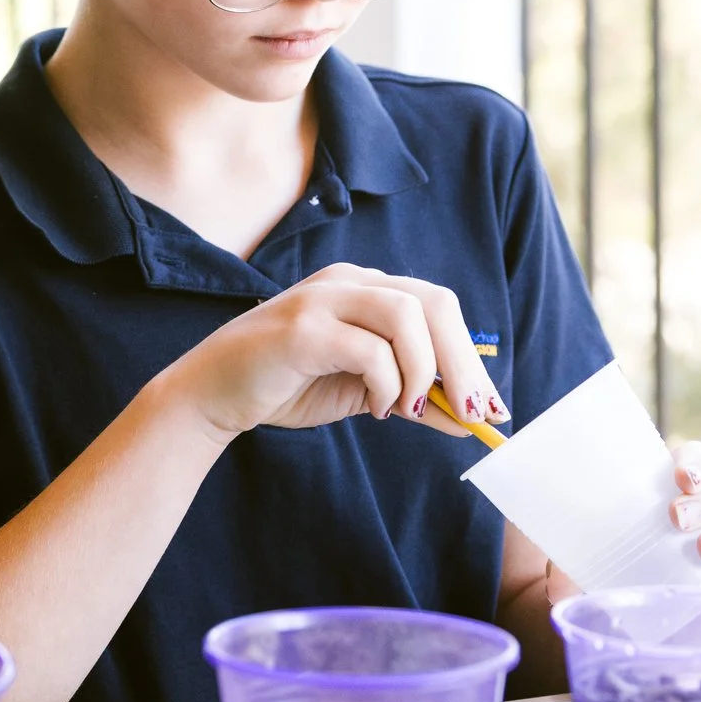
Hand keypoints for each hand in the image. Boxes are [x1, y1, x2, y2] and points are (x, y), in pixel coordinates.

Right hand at [167, 262, 504, 438]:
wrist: (211, 394)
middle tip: (472, 414)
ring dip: (423, 371)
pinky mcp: (301, 328)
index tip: (489, 409)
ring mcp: (322, 298)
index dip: (471, 356)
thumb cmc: (284, 387)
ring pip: (407, 316)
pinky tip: (376, 408)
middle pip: (434, 303)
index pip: (438, 306)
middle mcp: (347, 280)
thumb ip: (412, 397)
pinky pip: (369, 349)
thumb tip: (468, 421)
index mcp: (364, 287)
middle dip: (462, 364)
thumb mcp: (362, 393)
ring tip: (411, 410)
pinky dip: (386, 384)